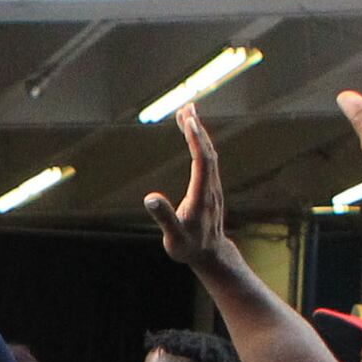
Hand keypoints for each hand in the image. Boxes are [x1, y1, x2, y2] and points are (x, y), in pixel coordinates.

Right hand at [145, 104, 228, 271]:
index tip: (189, 120)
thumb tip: (149, 198)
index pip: (202, 161)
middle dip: (197, 128)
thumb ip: (163, 217)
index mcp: (202, 195)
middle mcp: (210, 187)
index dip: (196, 140)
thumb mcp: (173, 237)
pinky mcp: (209, 185)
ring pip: (208, 152)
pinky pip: (206, 158)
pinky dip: (198, 142)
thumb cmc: (189, 247)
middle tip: (187, 107)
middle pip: (207, 151)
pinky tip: (191, 134)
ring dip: (198, 132)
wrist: (210, 254)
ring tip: (186, 112)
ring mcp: (212, 185)